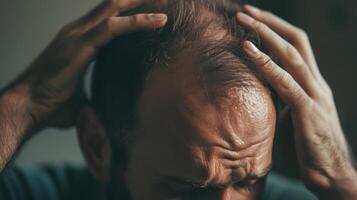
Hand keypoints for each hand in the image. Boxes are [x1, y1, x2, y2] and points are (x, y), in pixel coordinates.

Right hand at [15, 0, 166, 128]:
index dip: (129, 12)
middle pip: (112, 6)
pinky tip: (159, 21)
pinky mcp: (81, 45)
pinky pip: (115, 28)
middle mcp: (78, 31)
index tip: (152, 10)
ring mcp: (78, 35)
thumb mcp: (82, 96)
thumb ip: (97, 95)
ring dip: (141, 3)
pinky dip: (138, 22)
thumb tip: (112, 108)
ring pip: (115, 9)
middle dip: (137, 0)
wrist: (27, 108)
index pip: (108, 18)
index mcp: (78, 40)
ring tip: (165, 0)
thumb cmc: (52, 105)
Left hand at [237, 5, 356, 198]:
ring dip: (265, 34)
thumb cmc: (307, 148)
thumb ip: (279, 99)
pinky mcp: (308, 112)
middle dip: (269, 23)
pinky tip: (248, 50)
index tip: (253, 20)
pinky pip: (285, 82)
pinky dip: (265, 64)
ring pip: (291, 54)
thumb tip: (257, 88)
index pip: (296, 46)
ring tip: (243, 20)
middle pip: (295, 41)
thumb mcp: (291, 116)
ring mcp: (315, 95)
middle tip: (244, 11)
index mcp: (313, 84)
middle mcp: (316, 84)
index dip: (276, 29)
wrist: (332, 176)